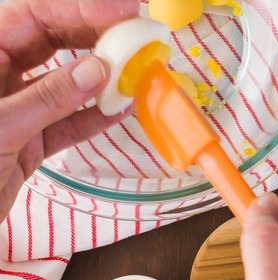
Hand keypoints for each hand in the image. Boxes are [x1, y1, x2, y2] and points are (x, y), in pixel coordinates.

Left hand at [0, 0, 138, 218]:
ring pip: (64, 83)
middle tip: (138, 36)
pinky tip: (122, 111)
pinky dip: (94, 119)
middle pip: (52, 42)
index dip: (81, 8)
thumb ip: (49, 97)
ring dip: (101, 80)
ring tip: (137, 72)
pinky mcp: (27, 142)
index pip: (33, 15)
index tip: (124, 10)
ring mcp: (13, 109)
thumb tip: (97, 71)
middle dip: (96, 38)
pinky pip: (67, 124)